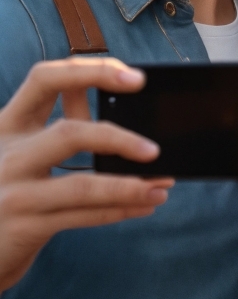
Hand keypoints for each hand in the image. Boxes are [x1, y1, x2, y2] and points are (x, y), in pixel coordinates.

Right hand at [0, 58, 173, 291]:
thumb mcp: (24, 151)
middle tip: (154, 149)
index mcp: (9, 124)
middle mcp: (7, 153)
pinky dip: (118, 210)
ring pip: (82, 184)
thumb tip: (125, 111)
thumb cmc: (10, 190)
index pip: (45, 79)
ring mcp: (13, 192)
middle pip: (69, 133)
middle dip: (118, 138)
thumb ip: (62, 130)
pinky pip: (81, 215)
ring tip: (160, 186)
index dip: (91, 71)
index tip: (135, 77)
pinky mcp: (23, 227)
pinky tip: (143, 205)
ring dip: (128, 186)